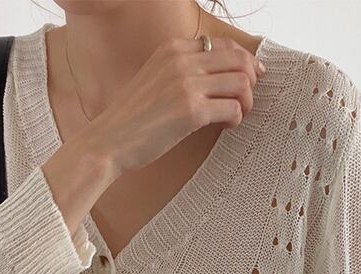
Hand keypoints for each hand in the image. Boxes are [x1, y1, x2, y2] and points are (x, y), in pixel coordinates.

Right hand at [88, 35, 264, 174]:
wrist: (108, 141)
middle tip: (247, 100)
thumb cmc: (131, 118)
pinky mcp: (192, 111)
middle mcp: (181, 60)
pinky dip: (236, 119)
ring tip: (236, 115)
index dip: (243, 61)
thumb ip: (181, 71)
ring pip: (241, 83)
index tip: (251, 76)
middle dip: (251, 81)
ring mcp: (187, 84)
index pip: (223, 44)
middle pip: (238, 60)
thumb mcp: (154, 78)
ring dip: (246, 102)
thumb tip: (216, 77)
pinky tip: (225, 127)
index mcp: (173, 48)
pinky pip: (233, 108)